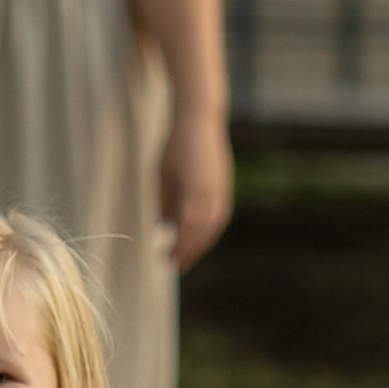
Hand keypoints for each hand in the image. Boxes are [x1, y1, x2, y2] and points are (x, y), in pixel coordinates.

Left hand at [158, 107, 234, 270]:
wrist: (200, 121)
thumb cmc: (174, 147)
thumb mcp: (162, 175)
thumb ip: (164, 203)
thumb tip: (163, 230)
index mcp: (192, 190)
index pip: (186, 229)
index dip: (178, 248)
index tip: (167, 260)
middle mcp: (211, 193)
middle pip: (202, 232)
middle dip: (190, 252)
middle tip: (176, 266)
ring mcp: (221, 190)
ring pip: (214, 226)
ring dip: (201, 244)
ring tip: (188, 257)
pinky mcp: (226, 187)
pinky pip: (220, 216)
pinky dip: (210, 231)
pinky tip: (200, 238)